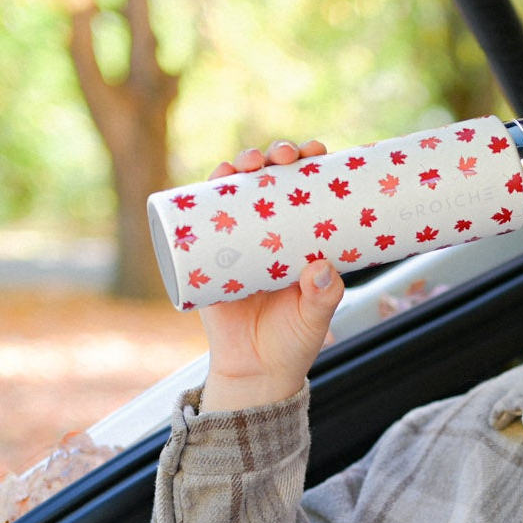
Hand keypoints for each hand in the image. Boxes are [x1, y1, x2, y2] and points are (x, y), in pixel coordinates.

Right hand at [198, 139, 343, 412]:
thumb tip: (321, 267)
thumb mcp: (316, 318)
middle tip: (284, 156)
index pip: (306, 190)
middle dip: (275, 157)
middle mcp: (268, 233)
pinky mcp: (206, 259)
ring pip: (233, 193)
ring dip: (237, 167)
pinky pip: (199, 223)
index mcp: (300, 239)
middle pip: (269, 181)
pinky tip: (211, 179)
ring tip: (247, 164)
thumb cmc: (293, 341)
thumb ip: (323, 296)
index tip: (317, 151)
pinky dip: (199, 197)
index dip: (309, 164)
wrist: (256, 371)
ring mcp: (236, 242)